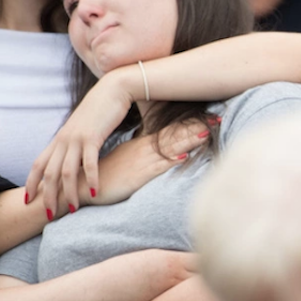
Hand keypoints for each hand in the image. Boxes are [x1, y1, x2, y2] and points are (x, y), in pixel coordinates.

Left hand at [25, 66, 139, 216]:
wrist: (113, 89)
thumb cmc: (100, 110)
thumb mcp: (82, 128)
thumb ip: (75, 143)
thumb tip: (73, 159)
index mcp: (59, 138)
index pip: (39, 164)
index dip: (31, 183)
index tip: (28, 200)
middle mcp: (64, 139)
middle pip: (49, 173)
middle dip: (47, 196)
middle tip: (49, 216)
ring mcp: (77, 138)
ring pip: (66, 172)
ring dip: (68, 193)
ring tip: (74, 209)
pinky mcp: (92, 137)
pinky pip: (89, 163)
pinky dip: (90, 179)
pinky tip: (93, 192)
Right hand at [77, 118, 216, 207]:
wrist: (82, 184)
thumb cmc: (106, 174)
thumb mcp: (126, 159)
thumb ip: (142, 153)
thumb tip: (160, 150)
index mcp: (141, 144)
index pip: (170, 131)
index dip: (190, 124)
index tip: (210, 116)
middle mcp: (143, 150)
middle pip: (175, 135)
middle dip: (197, 127)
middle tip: (218, 117)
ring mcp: (141, 162)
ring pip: (170, 148)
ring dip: (189, 140)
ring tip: (207, 132)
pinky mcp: (137, 177)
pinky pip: (157, 168)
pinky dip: (171, 161)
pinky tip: (183, 156)